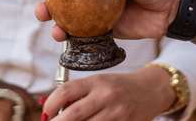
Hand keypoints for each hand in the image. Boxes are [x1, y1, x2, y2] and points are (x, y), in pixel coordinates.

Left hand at [41, 67, 174, 120]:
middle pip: (73, 114)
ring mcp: (117, 113)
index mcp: (96, 81)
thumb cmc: (119, 87)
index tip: (45, 113)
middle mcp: (106, 96)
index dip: (50, 104)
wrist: (150, 90)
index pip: (66, 91)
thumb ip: (77, 95)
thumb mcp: (98, 84)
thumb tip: (50, 109)